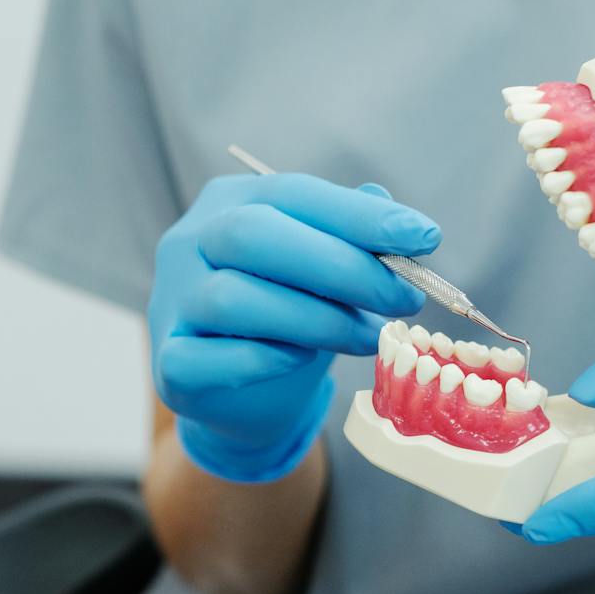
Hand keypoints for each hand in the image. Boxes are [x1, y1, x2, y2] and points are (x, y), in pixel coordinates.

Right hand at [149, 174, 439, 482]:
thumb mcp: (324, 275)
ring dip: (314, 319)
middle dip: (341, 266)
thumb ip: (351, 244)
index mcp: (229, 203)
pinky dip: (262, 359)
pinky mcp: (169, 364)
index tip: (425, 237)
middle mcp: (189, 243)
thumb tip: (398, 226)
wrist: (244, 399)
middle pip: (252, 235)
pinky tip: (299, 360)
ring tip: (366, 337)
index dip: (359, 216)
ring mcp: (171, 303)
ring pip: (232, 298)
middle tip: (403, 297)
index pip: (293, 193)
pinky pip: (207, 358)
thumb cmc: (289, 322)